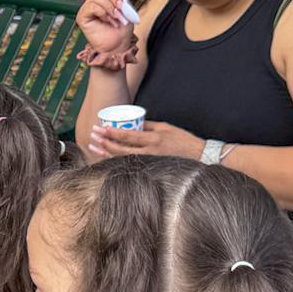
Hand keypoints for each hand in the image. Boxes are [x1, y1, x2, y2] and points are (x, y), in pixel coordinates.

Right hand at [75, 0, 133, 58]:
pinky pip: (92, 6)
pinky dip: (104, 13)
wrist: (119, 45)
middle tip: (122, 8)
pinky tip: (108, 21)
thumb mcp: (126, 4)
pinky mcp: (82, 16)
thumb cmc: (122, 28)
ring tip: (117, 18)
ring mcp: (87, 7)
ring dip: (111, 7)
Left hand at [87, 119, 204, 161]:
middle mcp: (150, 151)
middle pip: (121, 149)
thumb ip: (147, 126)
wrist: (200, 156)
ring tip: (93, 147)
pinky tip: (105, 158)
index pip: (128, 136)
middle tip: (92, 136)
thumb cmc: (183, 140)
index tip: (99, 128)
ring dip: (106, 153)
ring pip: (123, 159)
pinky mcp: (150, 168)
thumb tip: (130, 123)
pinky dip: (116, 161)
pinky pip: (130, 165)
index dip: (111, 133)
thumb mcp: (165, 127)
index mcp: (154, 138)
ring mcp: (150, 162)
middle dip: (104, 142)